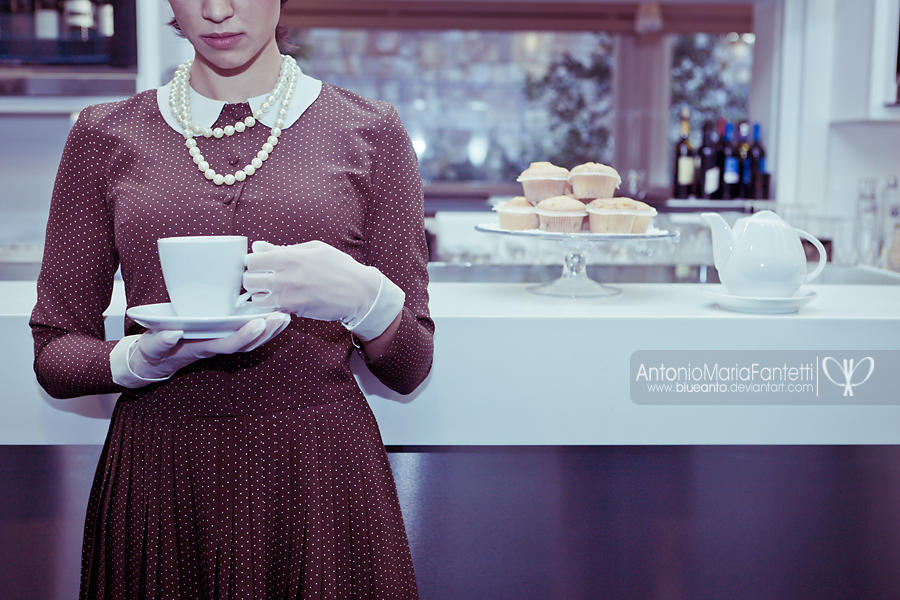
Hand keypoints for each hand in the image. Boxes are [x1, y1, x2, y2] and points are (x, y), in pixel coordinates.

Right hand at [128, 313, 290, 379]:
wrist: (155, 361)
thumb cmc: (154, 352)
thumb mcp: (151, 347)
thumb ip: (160, 342)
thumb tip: (173, 333)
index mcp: (203, 348)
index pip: (229, 344)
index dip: (245, 335)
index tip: (260, 323)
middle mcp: (216, 346)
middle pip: (248, 343)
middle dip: (267, 332)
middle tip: (283, 317)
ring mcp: (221, 342)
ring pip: (251, 340)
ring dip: (269, 329)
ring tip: (286, 316)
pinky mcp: (222, 336)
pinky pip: (247, 333)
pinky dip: (262, 326)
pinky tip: (274, 315)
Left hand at [243, 240, 380, 324]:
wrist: (360, 293)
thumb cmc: (340, 267)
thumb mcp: (315, 249)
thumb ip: (283, 248)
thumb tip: (259, 246)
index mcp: (291, 257)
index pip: (253, 260)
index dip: (253, 262)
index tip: (260, 264)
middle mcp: (287, 277)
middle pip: (248, 280)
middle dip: (251, 279)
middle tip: (261, 279)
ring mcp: (289, 296)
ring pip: (255, 299)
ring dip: (259, 295)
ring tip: (269, 292)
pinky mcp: (294, 311)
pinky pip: (270, 309)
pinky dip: (270, 306)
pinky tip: (280, 301)